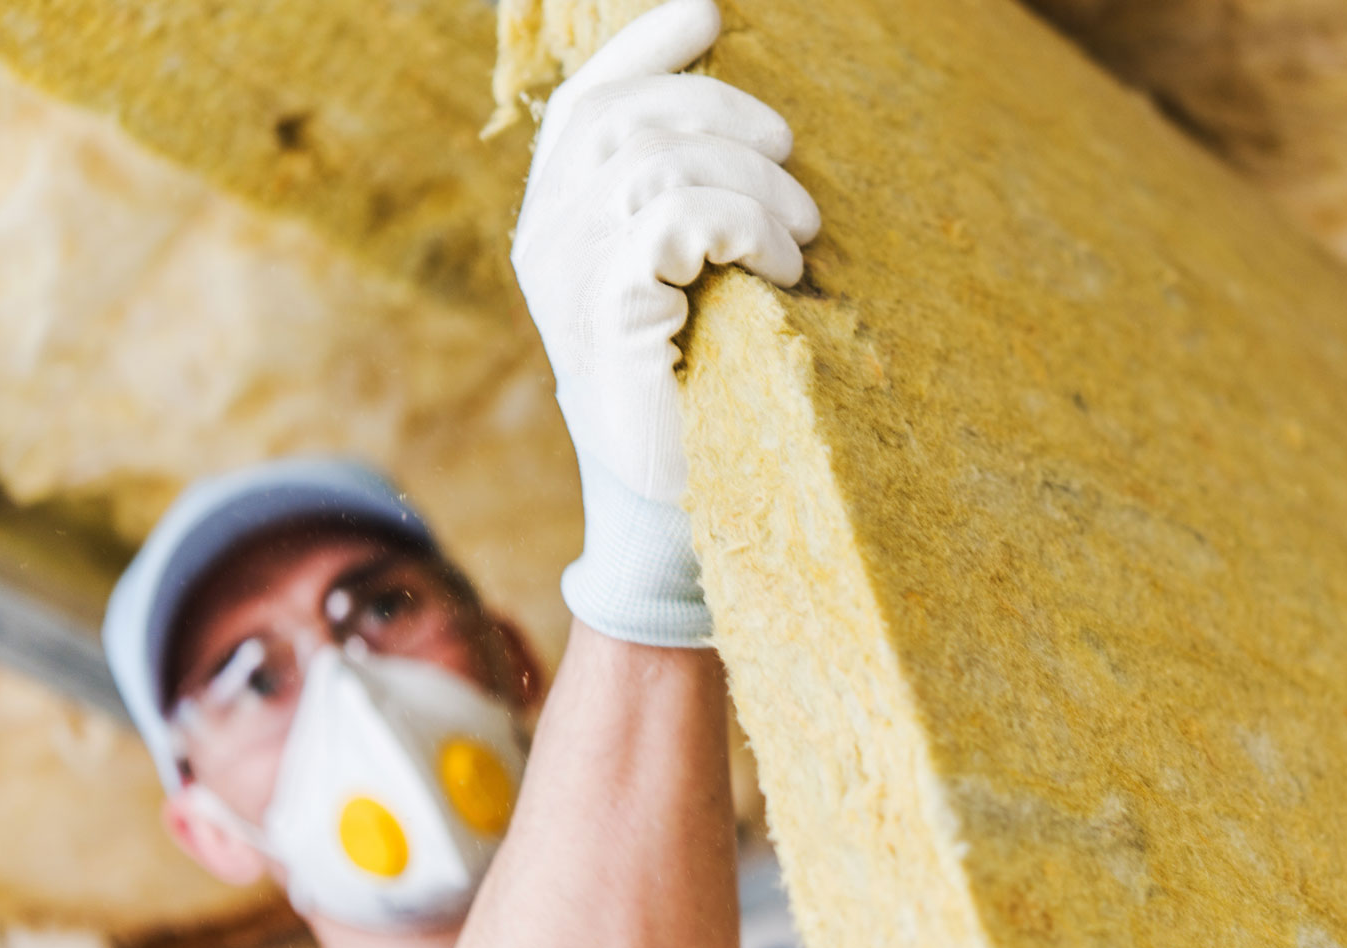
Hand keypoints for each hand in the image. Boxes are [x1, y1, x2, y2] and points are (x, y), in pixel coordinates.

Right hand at [510, 0, 819, 646]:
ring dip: (753, 185)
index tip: (709, 12)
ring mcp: (570, 275)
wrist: (674, 500)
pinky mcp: (609, 313)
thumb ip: (677, 204)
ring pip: (661, 162)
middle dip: (728, 119)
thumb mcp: (681, 282)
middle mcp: (548, 237)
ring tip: (798, 241)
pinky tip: (780, 268)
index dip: (645, 48)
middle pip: (630, 118)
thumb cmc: (692, 386)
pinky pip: (678, 219)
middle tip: (795, 167)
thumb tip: (739, 127)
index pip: (588, 102)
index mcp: (559, 219)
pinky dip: (745, 227)